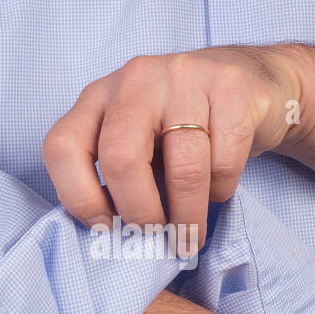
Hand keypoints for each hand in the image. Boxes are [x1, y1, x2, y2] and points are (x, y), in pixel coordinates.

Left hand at [42, 47, 301, 253]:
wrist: (252, 82)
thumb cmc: (182, 126)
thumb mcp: (137, 141)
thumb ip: (115, 175)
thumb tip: (111, 237)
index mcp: (97, 97)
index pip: (63, 147)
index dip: (78, 197)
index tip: (105, 228)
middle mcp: (134, 79)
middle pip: (121, 158)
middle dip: (139, 212)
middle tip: (154, 237)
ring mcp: (183, 76)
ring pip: (183, 167)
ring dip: (188, 216)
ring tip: (190, 237)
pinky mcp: (229, 85)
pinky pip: (224, 160)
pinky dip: (221, 190)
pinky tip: (218, 189)